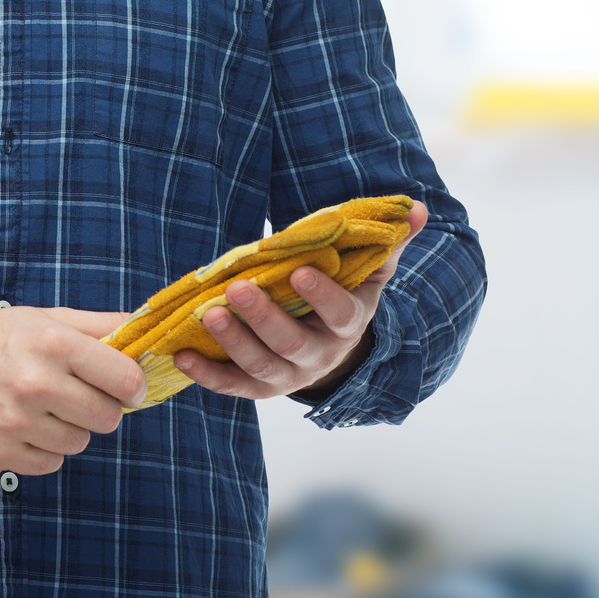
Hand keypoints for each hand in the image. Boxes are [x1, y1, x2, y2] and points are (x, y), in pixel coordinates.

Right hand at [0, 305, 141, 476]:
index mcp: (52, 343)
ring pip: (79, 443)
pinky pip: (51, 463)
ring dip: (70, 428)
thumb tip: (143, 330)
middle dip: (101, 408)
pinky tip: (25, 426)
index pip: (124, 379)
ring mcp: (15, 423)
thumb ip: (98, 325)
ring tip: (43, 407)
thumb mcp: (44, 318)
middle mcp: (35, 384)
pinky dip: (44, 449)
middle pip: (108, 418)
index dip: (133, 385)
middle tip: (78, 394)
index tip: (126, 385)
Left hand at [179, 200, 429, 401]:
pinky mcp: (258, 388)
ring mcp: (288, 376)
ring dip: (232, 343)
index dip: (322, 296)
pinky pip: (232, 386)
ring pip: (260, 366)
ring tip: (207, 314)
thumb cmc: (346, 297)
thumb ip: (388, 243)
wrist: (333, 351)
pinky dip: (206, 374)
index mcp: (349, 324)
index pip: (340, 313)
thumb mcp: (370, 274)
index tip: (300, 272)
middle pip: (291, 343)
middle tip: (237, 290)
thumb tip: (417, 209)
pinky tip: (181, 353)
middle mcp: (319, 355)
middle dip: (263, 318)